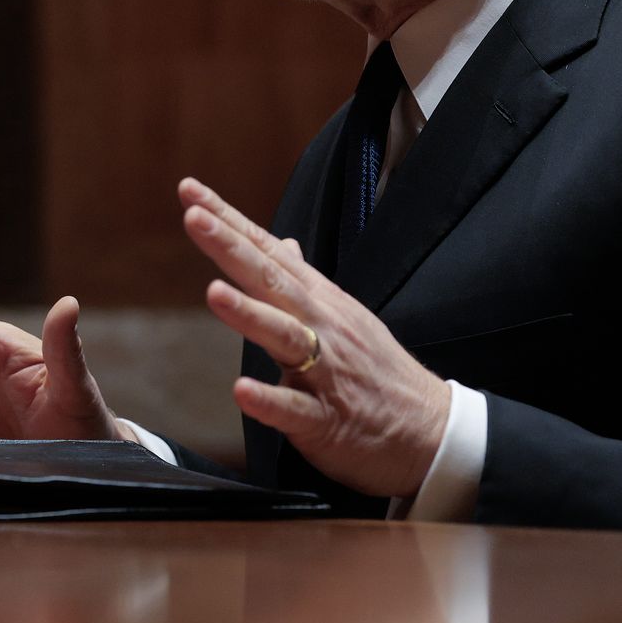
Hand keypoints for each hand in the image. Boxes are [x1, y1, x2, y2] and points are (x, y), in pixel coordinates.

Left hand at [178, 177, 449, 497]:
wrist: (431, 431)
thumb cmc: (376, 372)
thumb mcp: (343, 316)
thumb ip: (303, 282)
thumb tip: (283, 244)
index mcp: (319, 301)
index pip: (267, 252)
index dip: (229, 222)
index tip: (190, 191)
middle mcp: (323, 327)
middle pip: (272, 281)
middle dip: (232, 248)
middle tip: (195, 217)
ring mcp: (327, 372)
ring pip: (286, 337)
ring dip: (250, 314)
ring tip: (214, 293)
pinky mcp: (328, 420)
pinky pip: (295, 410)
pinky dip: (269, 400)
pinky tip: (242, 390)